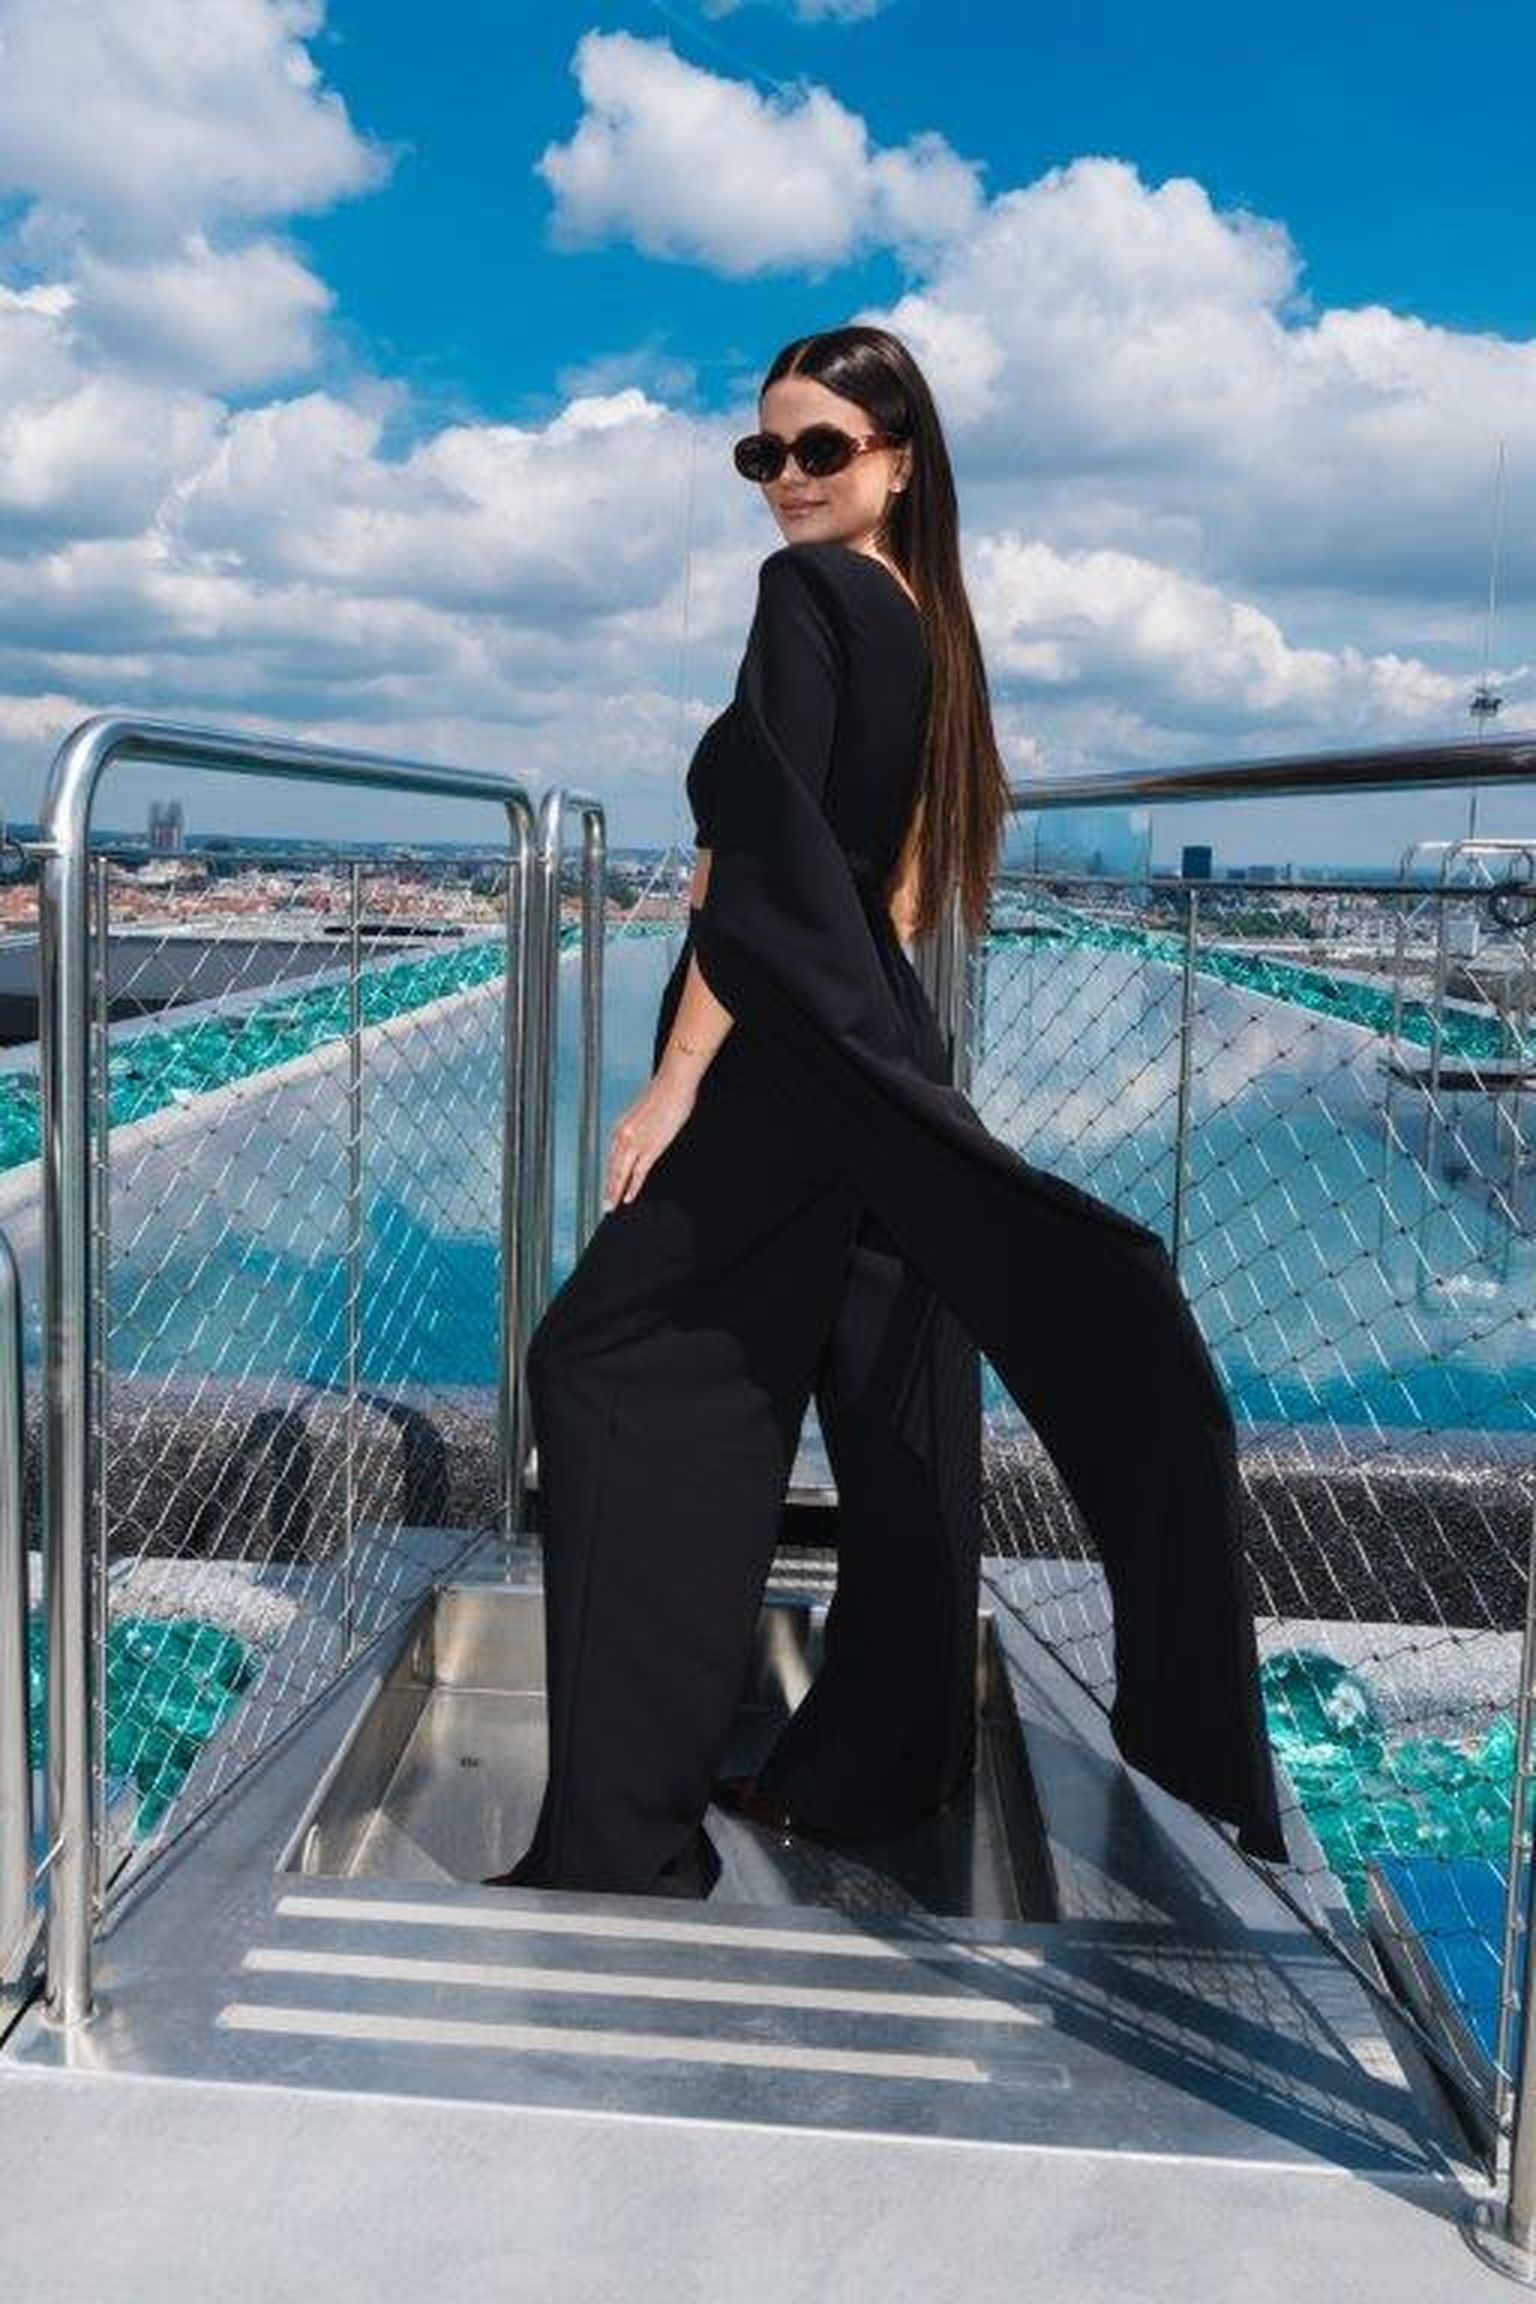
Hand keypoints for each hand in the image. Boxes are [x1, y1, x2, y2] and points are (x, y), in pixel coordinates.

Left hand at [604, 1072, 698, 1208]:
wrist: (673, 1083)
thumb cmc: (664, 1094)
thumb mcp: (645, 1113)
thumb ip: (640, 1128)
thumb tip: (642, 1136)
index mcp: (621, 1126)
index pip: (612, 1157)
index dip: (609, 1174)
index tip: (608, 1185)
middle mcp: (623, 1135)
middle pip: (613, 1168)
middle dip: (608, 1188)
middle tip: (605, 1205)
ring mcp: (636, 1142)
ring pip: (621, 1173)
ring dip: (616, 1192)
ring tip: (612, 1206)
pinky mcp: (650, 1146)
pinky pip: (638, 1172)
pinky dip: (632, 1187)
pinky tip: (629, 1197)